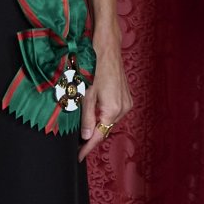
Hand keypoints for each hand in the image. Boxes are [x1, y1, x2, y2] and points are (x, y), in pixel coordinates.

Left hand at [79, 41, 131, 161]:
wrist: (106, 47)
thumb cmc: (94, 65)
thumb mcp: (85, 94)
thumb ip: (85, 117)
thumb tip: (85, 136)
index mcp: (112, 109)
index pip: (98, 135)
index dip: (87, 147)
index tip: (79, 156)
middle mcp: (123, 108)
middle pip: (105, 129)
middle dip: (91, 137)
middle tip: (77, 145)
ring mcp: (126, 102)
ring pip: (109, 121)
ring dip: (97, 125)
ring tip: (83, 130)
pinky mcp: (126, 97)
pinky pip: (113, 113)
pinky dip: (103, 116)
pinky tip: (94, 115)